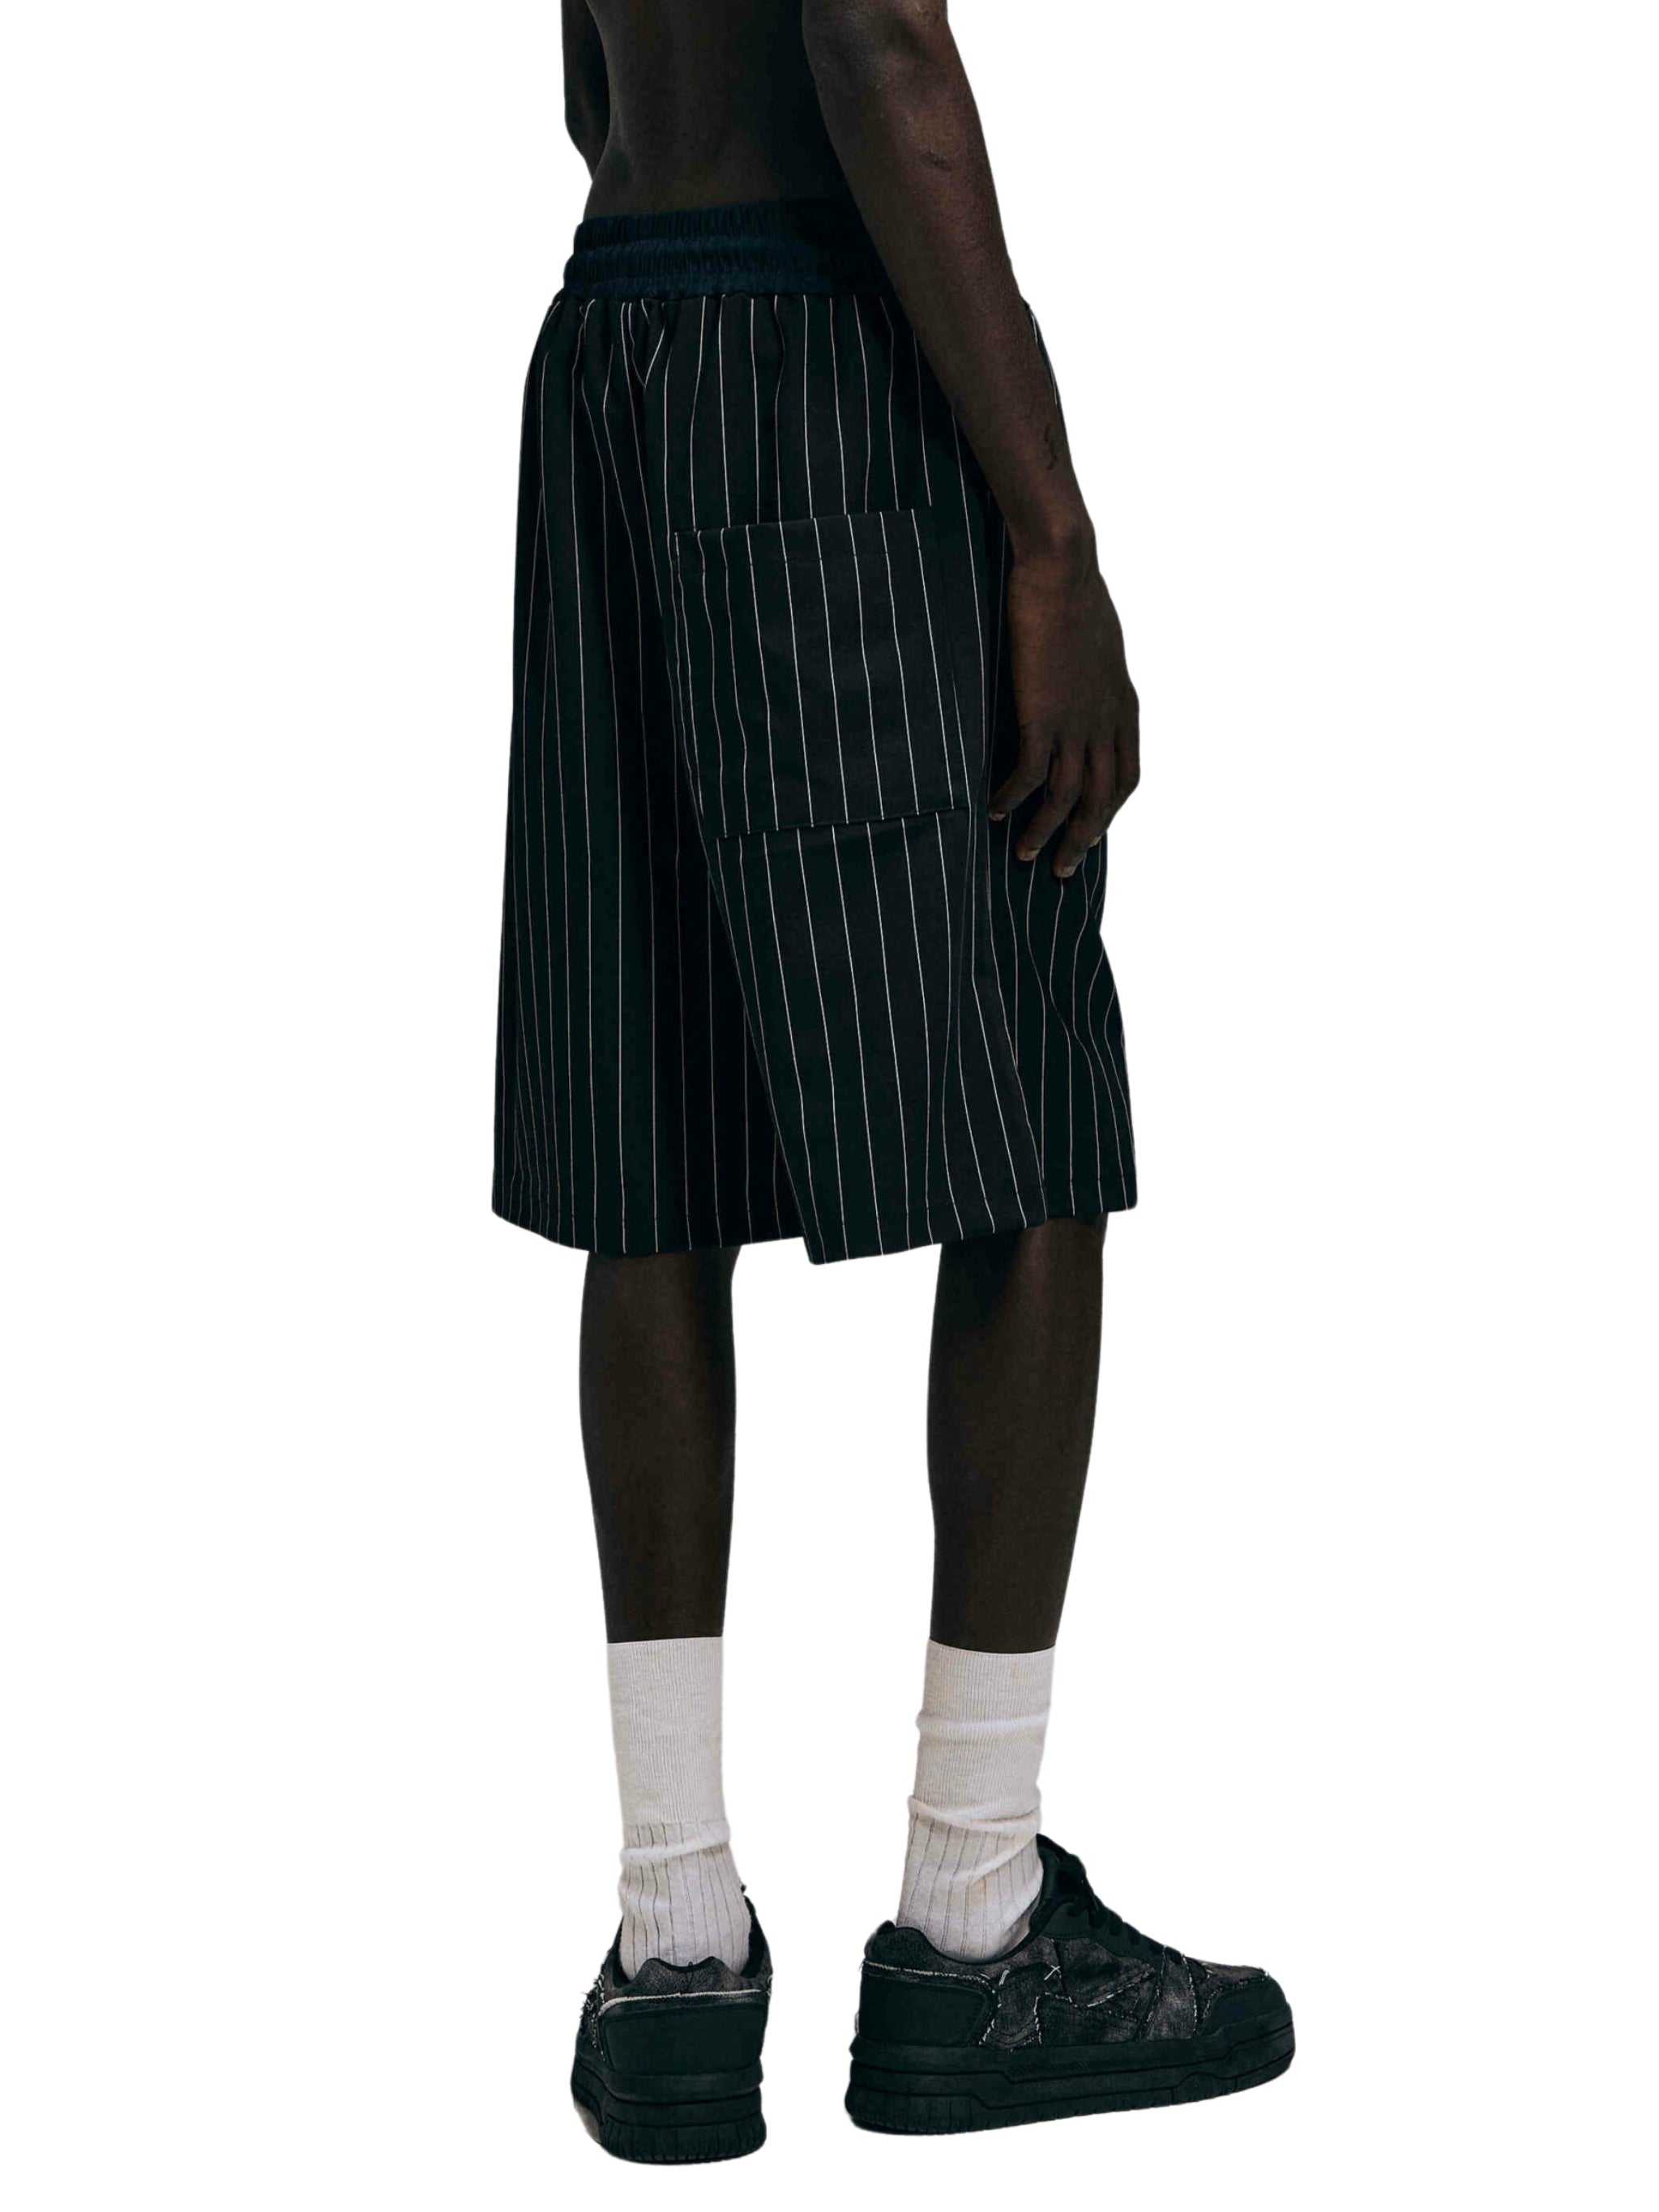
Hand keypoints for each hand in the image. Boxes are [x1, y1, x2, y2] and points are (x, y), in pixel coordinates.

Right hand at [990, 550, 1139, 876]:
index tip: (1093, 831)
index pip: (1128, 774)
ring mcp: (1077, 720)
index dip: (1111, 810)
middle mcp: (1107, 720)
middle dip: (1083, 838)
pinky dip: (1014, 797)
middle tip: (1063, 869)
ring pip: (1069, 796)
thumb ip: (1091, 672)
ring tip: (1026, 855)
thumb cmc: (1074, 589)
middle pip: (1103, 798)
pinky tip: (995, 810)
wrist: (1063, 566)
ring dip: (1047, 831)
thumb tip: (1074, 680)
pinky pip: (1030, 773)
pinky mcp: (1043, 714)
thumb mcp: (1096, 640)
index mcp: (1123, 704)